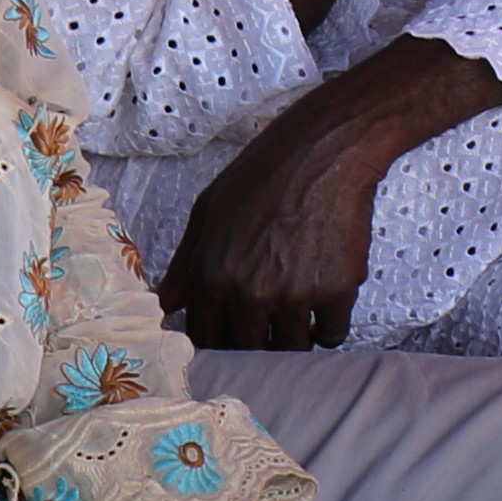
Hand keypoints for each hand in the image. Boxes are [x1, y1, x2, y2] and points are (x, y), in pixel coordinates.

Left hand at [167, 77, 412, 350]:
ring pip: (292, 347)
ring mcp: (295, 296)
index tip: (231, 331)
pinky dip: (328, 325)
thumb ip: (184, 266)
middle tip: (267, 323)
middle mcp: (251, 293)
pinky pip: (331, 333)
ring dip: (293, 336)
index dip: (218, 339)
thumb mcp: (207, 212)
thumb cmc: (261, 176)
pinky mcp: (336, 291)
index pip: (207, 338)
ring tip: (297, 312)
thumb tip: (164, 305)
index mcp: (213, 277)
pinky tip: (324, 302)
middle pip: (249, 349)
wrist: (324, 151)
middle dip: (256, 340)